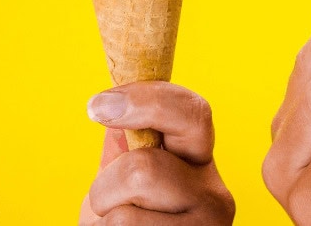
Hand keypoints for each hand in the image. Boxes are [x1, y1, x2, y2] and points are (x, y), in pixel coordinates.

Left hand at [79, 81, 234, 224]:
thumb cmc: (126, 224)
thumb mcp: (123, 180)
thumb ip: (126, 143)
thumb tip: (115, 98)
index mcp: (199, 159)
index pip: (191, 111)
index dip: (144, 99)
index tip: (98, 106)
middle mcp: (213, 193)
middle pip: (145, 169)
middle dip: (108, 182)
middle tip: (104, 198)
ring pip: (125, 215)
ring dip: (105, 220)